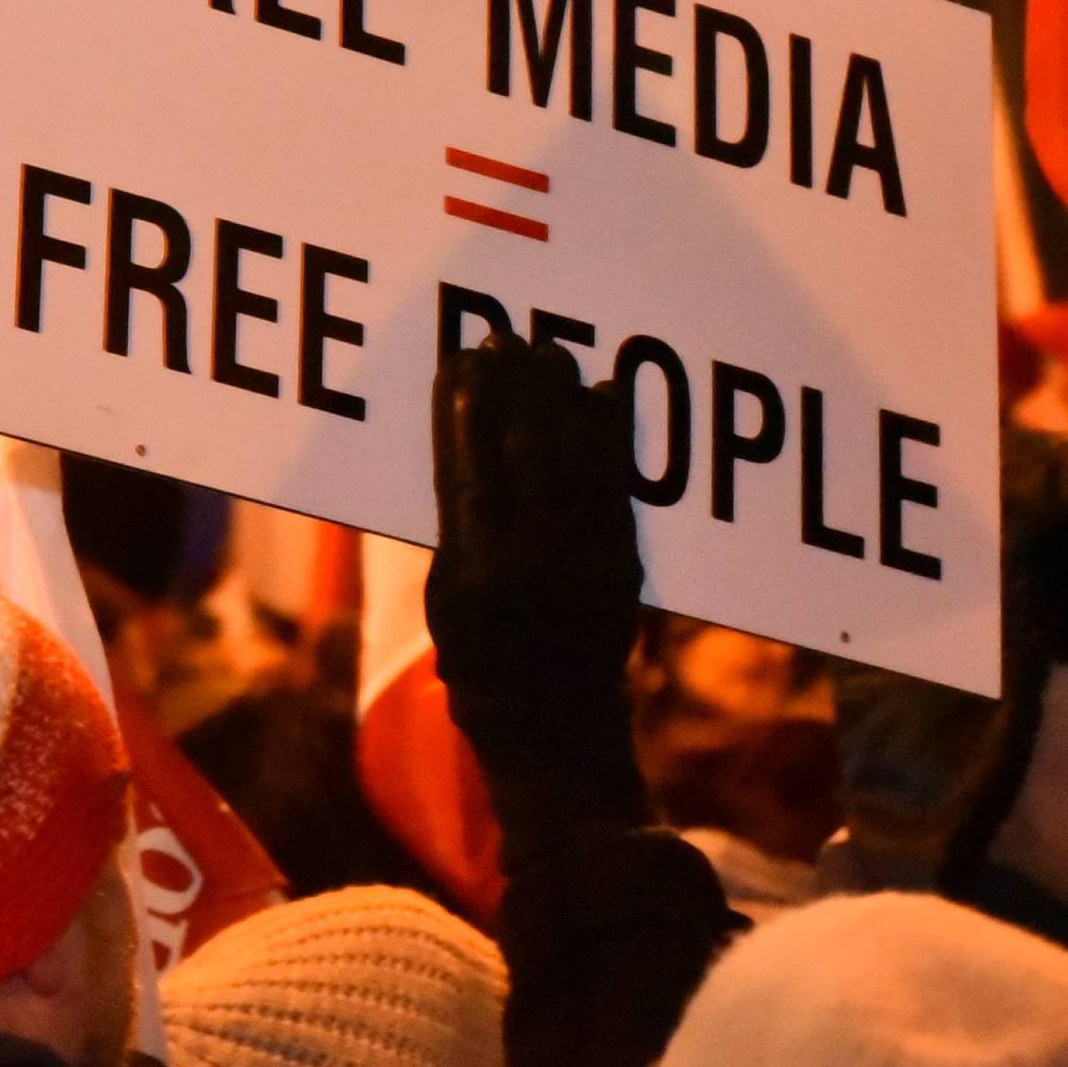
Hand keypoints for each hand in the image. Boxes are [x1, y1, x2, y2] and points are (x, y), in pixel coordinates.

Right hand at [425, 331, 644, 791]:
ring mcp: (582, 559)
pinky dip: (610, 435)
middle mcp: (530, 560)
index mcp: (473, 571)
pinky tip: (604, 395)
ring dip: (562, 398)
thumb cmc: (481, 664)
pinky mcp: (622, 561)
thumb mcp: (446, 601)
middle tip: (506, 339)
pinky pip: (617, 482)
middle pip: (524, 450)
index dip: (465, 409)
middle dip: (516, 387)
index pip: (467, 467)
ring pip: (574, 457)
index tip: (462, 361)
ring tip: (552, 352)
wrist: (554, 728)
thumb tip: (464, 447)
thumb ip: (453, 530)